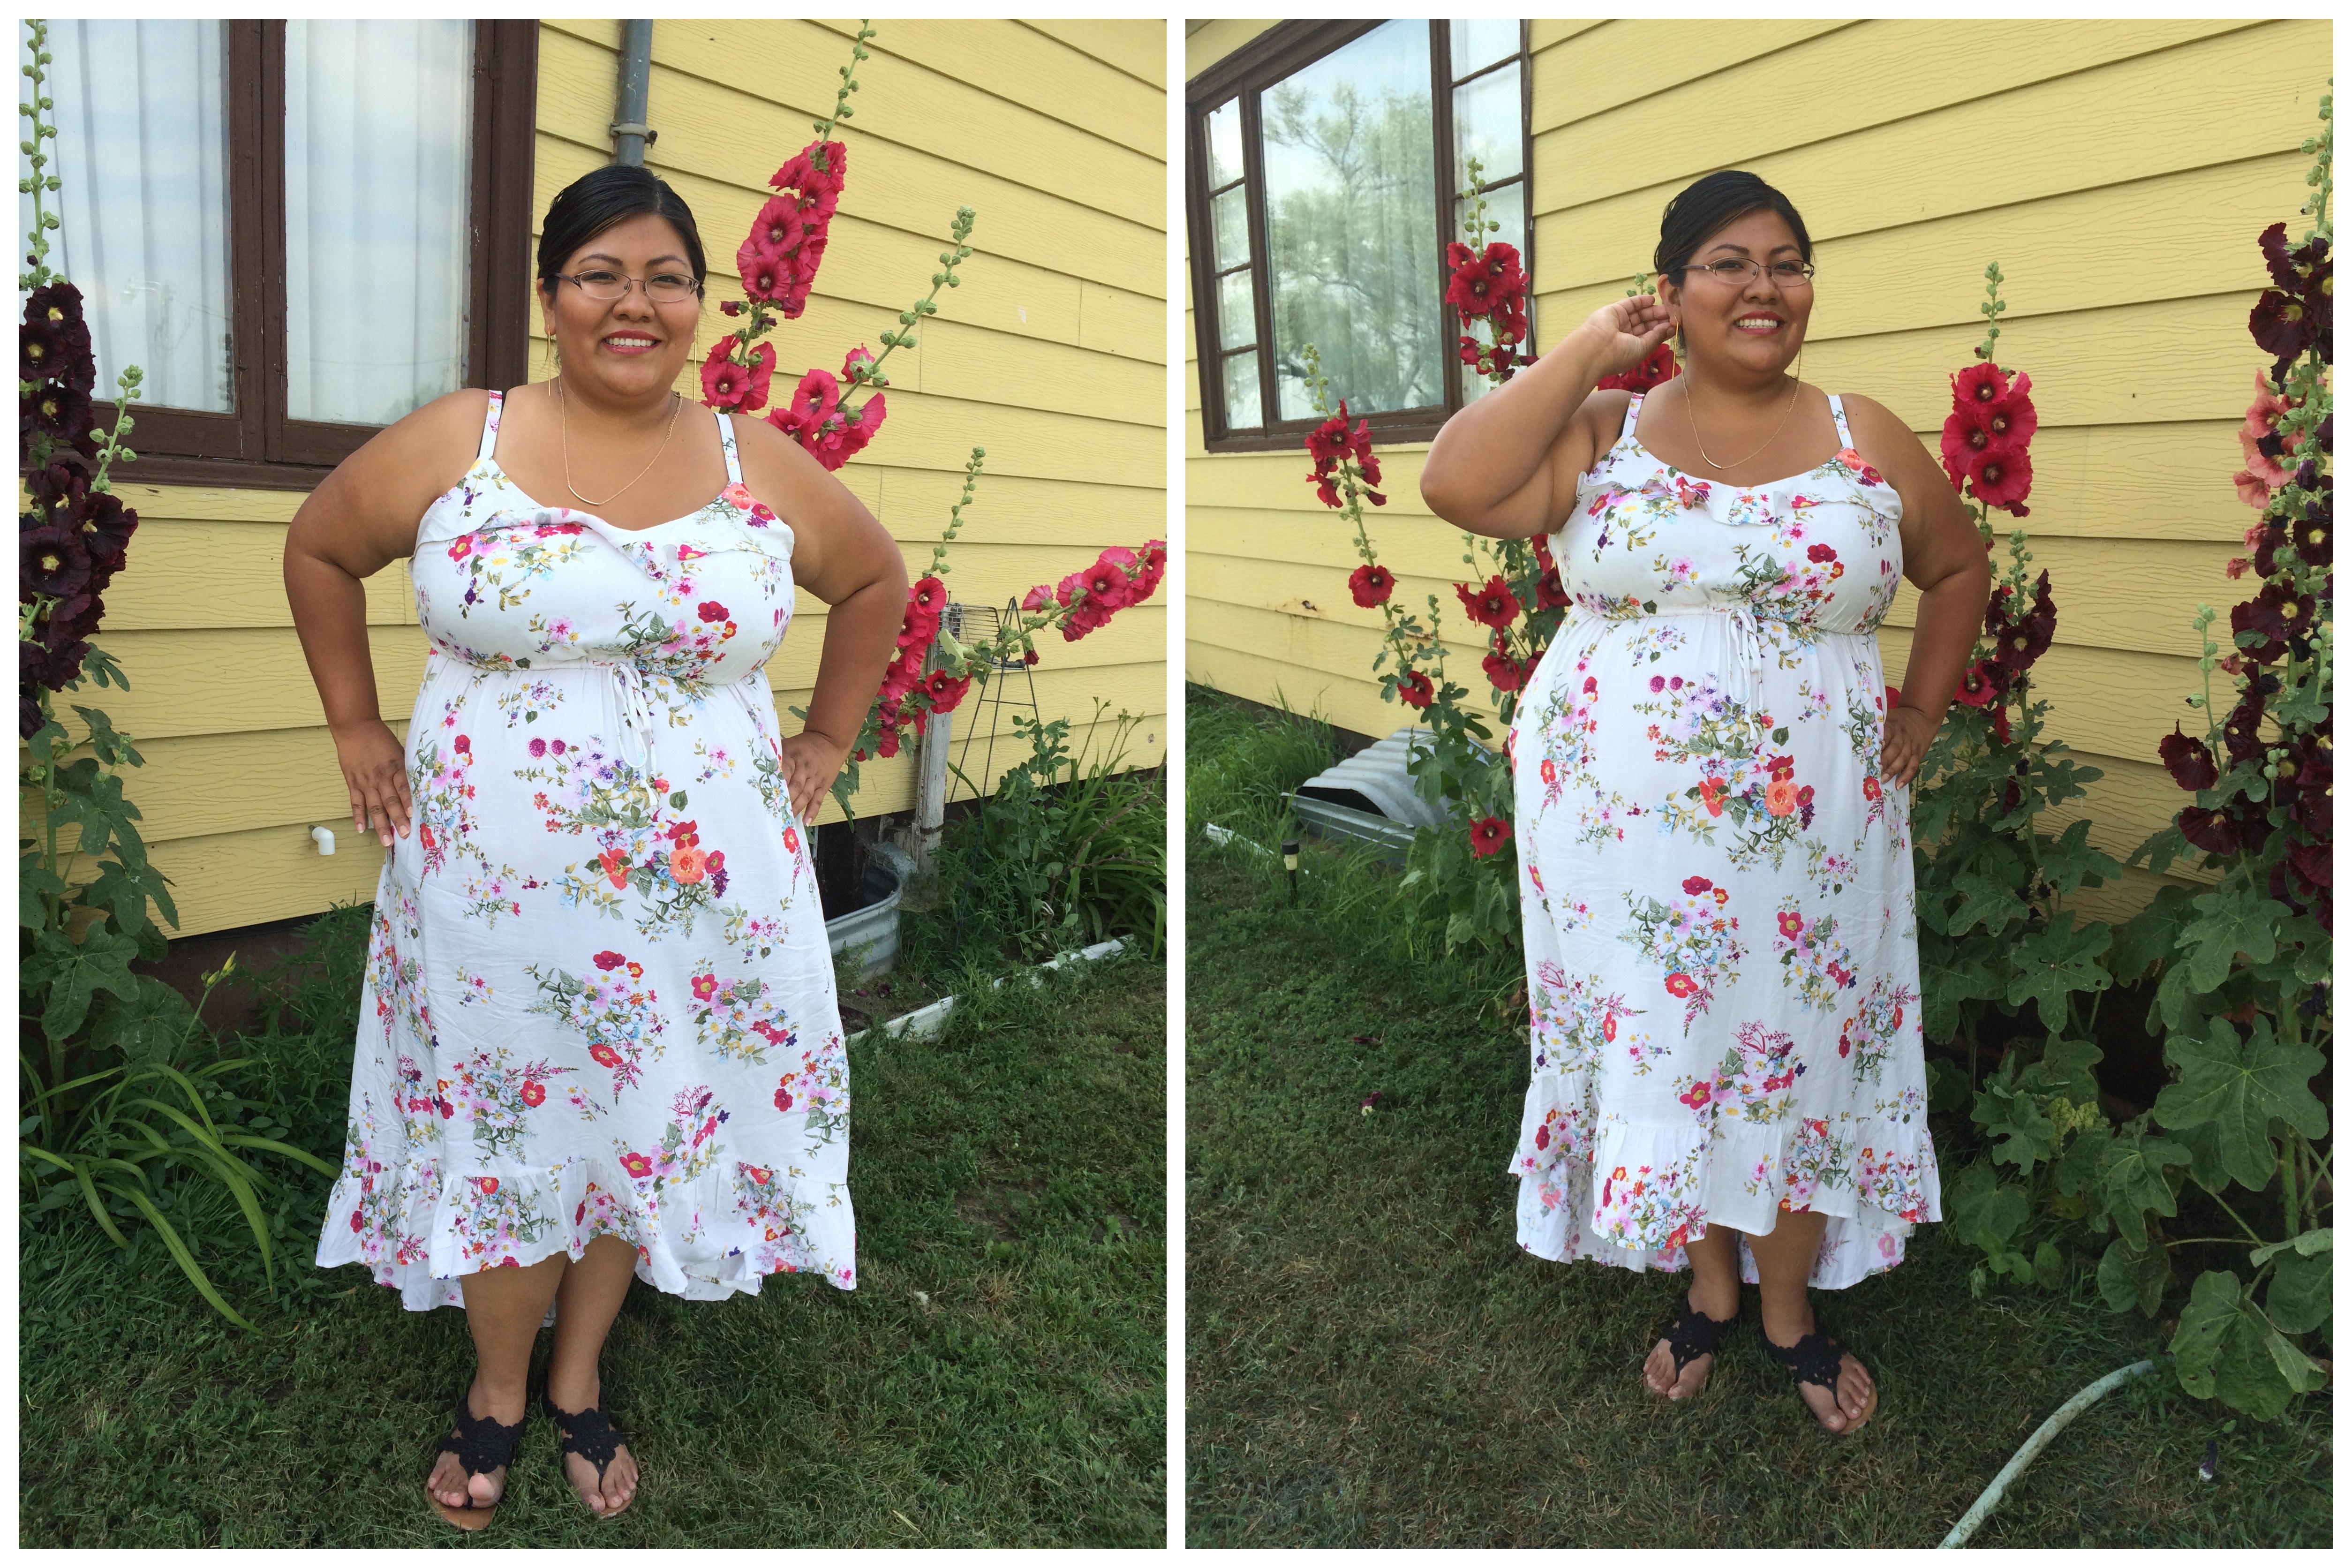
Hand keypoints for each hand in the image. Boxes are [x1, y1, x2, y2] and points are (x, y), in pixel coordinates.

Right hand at [330, 718, 411, 847]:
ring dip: (380, 825)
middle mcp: (380, 777)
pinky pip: (356, 803)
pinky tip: (362, 829)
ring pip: (373, 807)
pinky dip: (358, 816)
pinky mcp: (352, 783)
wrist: (355, 728)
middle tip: (405, 836)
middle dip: (398, 820)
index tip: (414, 816)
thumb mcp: (399, 750)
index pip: (403, 787)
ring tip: (387, 842)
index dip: (408, 802)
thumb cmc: (381, 739)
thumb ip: (408, 768)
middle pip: (390, 801)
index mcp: (395, 767)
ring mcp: (365, 782)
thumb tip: (425, 783)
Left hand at [777, 730, 848, 826]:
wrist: (828, 741)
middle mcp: (805, 768)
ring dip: (796, 808)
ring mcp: (815, 778)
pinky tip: (806, 822)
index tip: (768, 796)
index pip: (785, 771)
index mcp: (793, 756)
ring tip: (787, 819)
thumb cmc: (802, 745)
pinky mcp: (823, 785)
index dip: (777, 784)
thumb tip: (754, 768)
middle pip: (796, 786)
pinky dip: (812, 811)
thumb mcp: (787, 744)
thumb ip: (774, 756)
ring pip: (805, 795)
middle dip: (786, 800)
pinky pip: (818, 800)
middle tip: (775, 813)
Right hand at [1577, 294, 1675, 379]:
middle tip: (1674, 314)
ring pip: (1641, 313)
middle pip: (1647, 324)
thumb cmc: (1620, 354)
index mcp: (1632, 347)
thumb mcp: (1643, 348)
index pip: (1650, 336)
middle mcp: (1626, 334)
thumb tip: (1669, 327)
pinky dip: (1641, 301)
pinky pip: (1631, 304)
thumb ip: (1657, 337)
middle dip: (1660, 319)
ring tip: (1667, 307)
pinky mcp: (1615, 310)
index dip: (1662, 330)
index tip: (1675, 324)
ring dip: (1654, 310)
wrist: (1597, 347)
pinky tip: (1652, 300)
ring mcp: (1620, 322)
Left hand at [1880, 705, 1938, 788]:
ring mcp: (1911, 746)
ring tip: (1883, 779)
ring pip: (1903, 758)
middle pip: (1895, 748)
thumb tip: (1856, 738)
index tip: (1872, 750)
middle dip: (1884, 760)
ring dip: (1893, 770)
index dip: (1881, 741)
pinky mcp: (1918, 754)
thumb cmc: (1897, 721)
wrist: (1921, 717)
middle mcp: (1903, 736)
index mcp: (1893, 726)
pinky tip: (1898, 785)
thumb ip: (1875, 727)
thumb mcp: (1888, 718)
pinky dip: (1906, 776)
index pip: (1887, 733)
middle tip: (1874, 770)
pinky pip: (1913, 766)